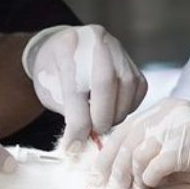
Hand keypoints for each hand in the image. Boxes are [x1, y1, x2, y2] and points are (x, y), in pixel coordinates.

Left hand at [22, 25, 146, 151]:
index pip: (76, 89)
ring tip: (101, 121)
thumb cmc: (54, 74)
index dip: (76, 123)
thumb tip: (80, 144)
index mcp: (67, 47)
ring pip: (127, 87)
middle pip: (105, 84)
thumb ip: (68, 113)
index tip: (73, 145)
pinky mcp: (133, 62)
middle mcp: (96, 43)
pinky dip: (128, 107)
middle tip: (92, 133)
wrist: (65, 50)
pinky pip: (139, 89)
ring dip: (115, 114)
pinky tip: (113, 110)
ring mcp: (118, 50)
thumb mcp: (50, 91)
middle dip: (100, 118)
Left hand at [92, 99, 189, 188]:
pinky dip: (150, 181)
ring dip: (133, 179)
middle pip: (128, 141)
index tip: (100, 175)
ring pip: (139, 153)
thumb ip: (148, 153)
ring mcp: (182, 124)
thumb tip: (112, 174)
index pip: (125, 128)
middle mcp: (172, 111)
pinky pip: (157, 165)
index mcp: (164, 109)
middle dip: (117, 169)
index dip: (109, 153)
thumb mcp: (175, 150)